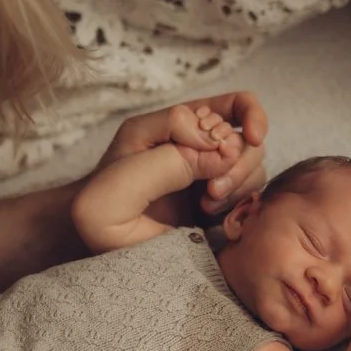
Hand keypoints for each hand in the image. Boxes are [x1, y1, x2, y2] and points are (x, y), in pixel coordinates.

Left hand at [98, 91, 267, 222]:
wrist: (96, 245)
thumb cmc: (100, 209)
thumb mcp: (124, 180)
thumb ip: (170, 160)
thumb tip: (220, 151)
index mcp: (170, 124)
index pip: (229, 105)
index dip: (235, 127)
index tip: (218, 157)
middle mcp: (193, 143)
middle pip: (248, 134)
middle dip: (240, 161)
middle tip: (213, 190)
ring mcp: (207, 171)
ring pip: (254, 163)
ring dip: (239, 183)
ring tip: (208, 205)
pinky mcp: (216, 200)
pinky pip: (250, 192)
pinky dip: (240, 202)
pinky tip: (212, 215)